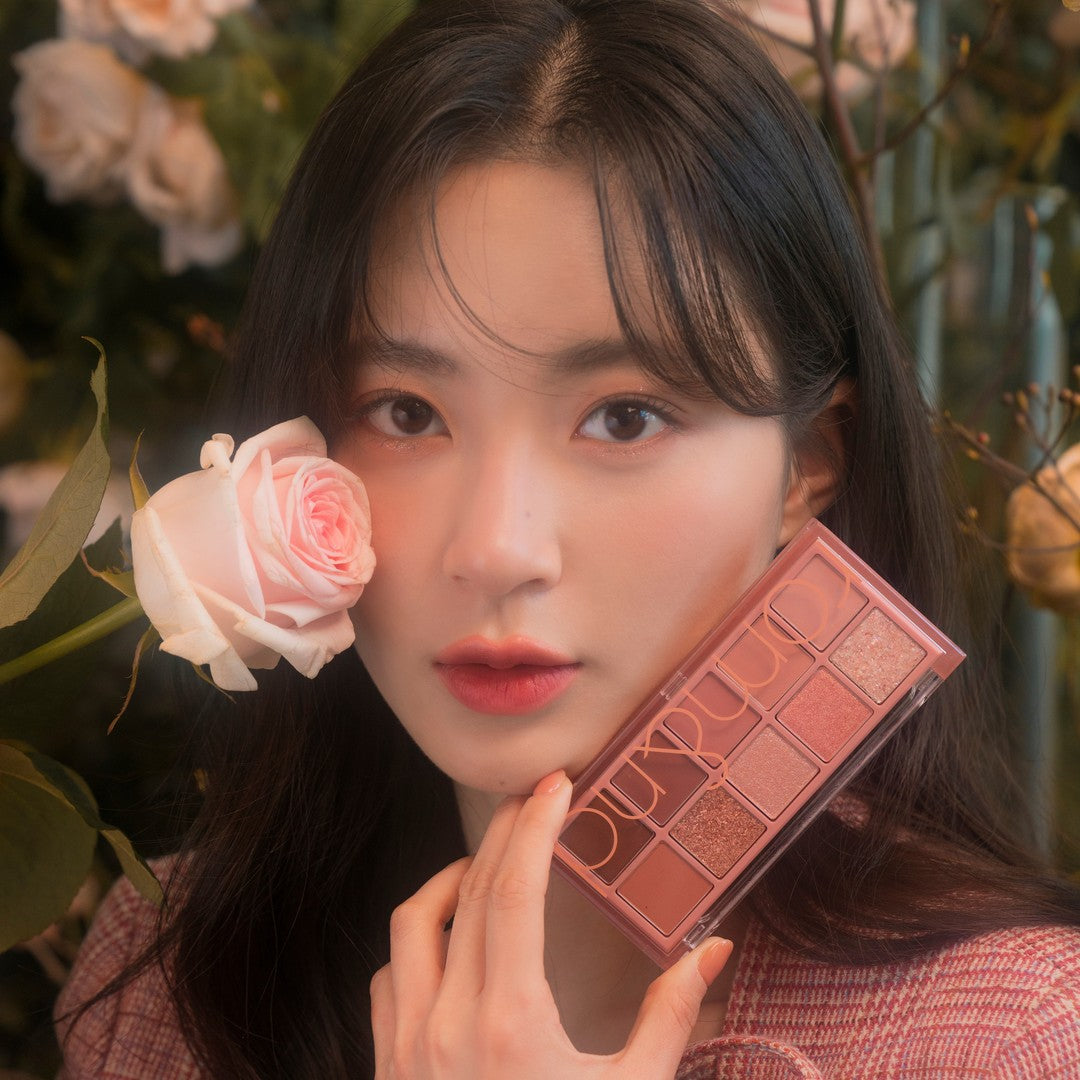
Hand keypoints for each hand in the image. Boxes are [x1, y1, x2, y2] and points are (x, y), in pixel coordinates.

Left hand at [369, 770, 732, 1078]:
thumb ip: (672, 1019)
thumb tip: (715, 949)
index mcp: (510, 1022)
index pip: (515, 892)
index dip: (534, 828)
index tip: (555, 786)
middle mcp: (446, 1024)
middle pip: (469, 893)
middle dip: (501, 835)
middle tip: (532, 802)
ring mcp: (406, 1049)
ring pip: (411, 925)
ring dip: (450, 881)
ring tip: (488, 867)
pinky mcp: (387, 1073)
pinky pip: (388, 979)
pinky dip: (415, 943)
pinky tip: (447, 945)